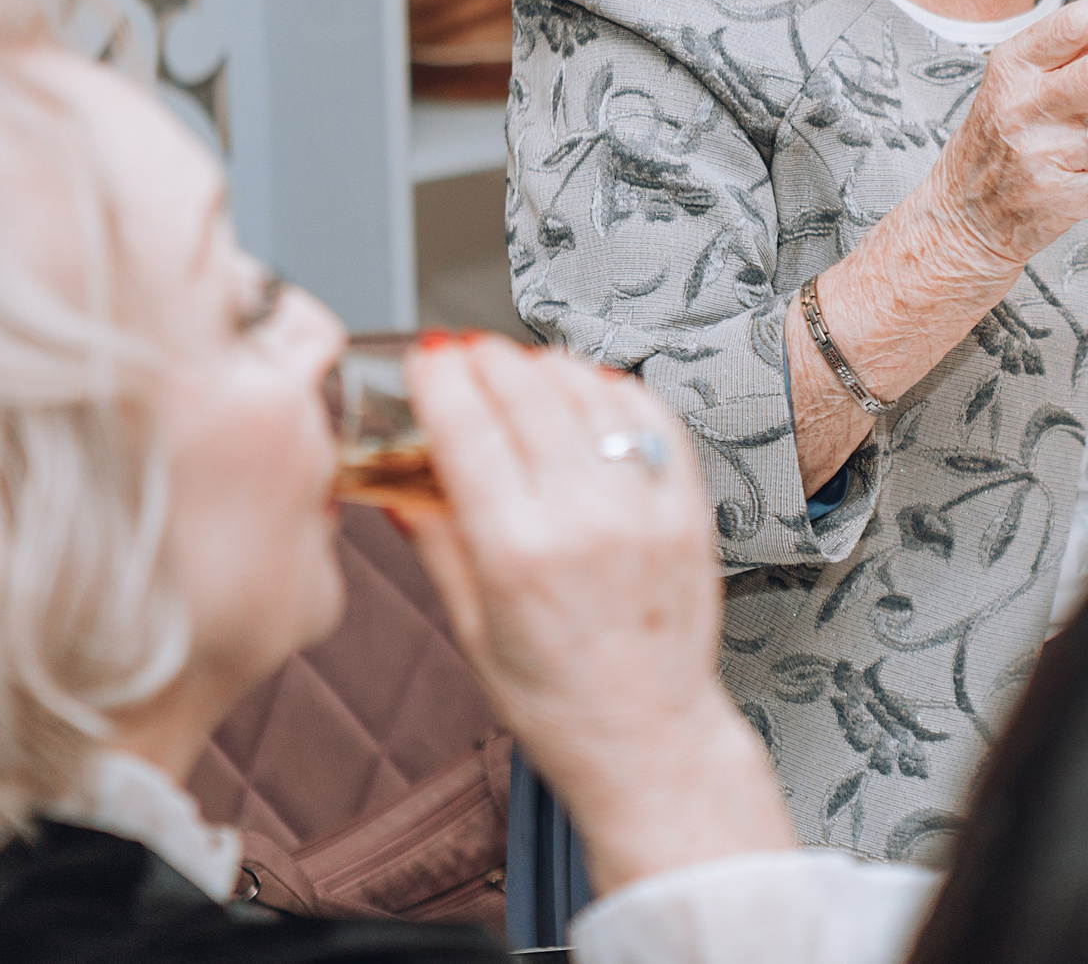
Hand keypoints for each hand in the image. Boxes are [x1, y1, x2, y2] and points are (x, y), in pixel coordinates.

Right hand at [397, 335, 792, 891]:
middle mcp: (584, 520)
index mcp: (516, 554)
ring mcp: (644, 509)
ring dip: (548, 366)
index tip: (426, 358)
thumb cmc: (555, 700)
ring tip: (522, 367)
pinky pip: (653, 418)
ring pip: (590, 392)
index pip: (468, 430)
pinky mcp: (689, 507)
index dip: (441, 380)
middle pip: (527, 395)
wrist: (649, 737)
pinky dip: (615, 389)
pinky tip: (590, 390)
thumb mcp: (473, 630)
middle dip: (487, 359)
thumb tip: (398, 485)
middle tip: (466, 351)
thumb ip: (439, 546)